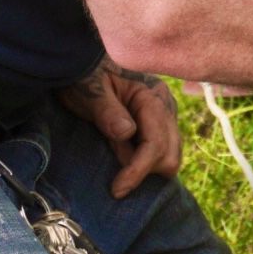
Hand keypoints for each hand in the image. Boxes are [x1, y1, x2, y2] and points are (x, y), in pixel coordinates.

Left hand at [57, 56, 181, 198]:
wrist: (81, 64)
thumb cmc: (84, 77)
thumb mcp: (89, 91)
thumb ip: (107, 111)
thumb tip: (126, 133)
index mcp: (152, 96)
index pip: (156, 143)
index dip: (138, 170)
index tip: (116, 190)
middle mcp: (165, 106)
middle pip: (170, 154)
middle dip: (146, 172)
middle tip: (115, 180)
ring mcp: (165, 116)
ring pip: (171, 156)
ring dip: (147, 169)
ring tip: (119, 170)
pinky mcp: (158, 124)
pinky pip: (162, 151)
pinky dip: (147, 164)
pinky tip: (126, 163)